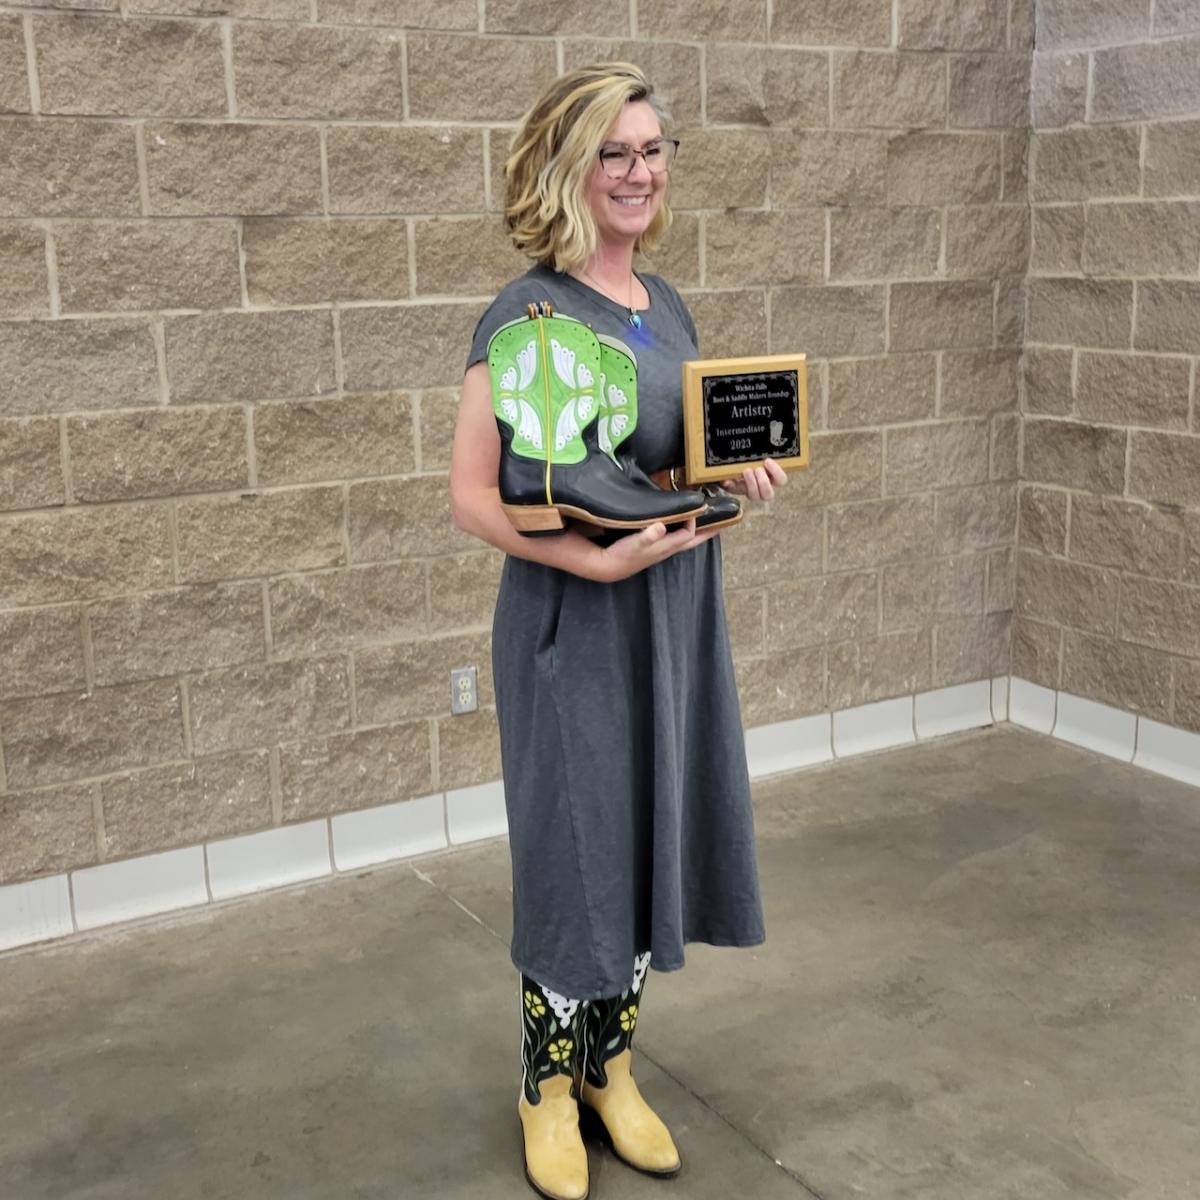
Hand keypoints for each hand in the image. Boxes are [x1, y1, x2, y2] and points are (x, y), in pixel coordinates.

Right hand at [593, 518, 718, 582]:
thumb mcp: (635, 541)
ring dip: (697, 532)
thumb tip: (662, 527)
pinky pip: (675, 539)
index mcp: (667, 546)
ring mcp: (662, 550)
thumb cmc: (624, 553)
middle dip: (708, 533)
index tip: (695, 506)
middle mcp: (668, 549)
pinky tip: (678, 525)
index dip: (694, 519)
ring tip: (706, 524)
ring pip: (686, 540)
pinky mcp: (655, 549)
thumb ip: (649, 535)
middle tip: (721, 524)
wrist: (611, 566)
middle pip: (693, 540)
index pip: (689, 533)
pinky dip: (681, 531)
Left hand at [720, 457, 786, 500]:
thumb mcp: (758, 454)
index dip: (776, 472)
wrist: (735, 462)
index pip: (781, 480)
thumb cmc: (752, 458)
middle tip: (758, 469)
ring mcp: (750, 491)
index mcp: (772, 478)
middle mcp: (762, 488)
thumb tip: (767, 451)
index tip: (767, 461)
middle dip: (763, 482)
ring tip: (746, 471)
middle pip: (769, 494)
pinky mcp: (736, 490)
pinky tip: (729, 479)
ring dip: (751, 484)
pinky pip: (734, 490)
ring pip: (755, 496)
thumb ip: (763, 451)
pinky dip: (731, 484)